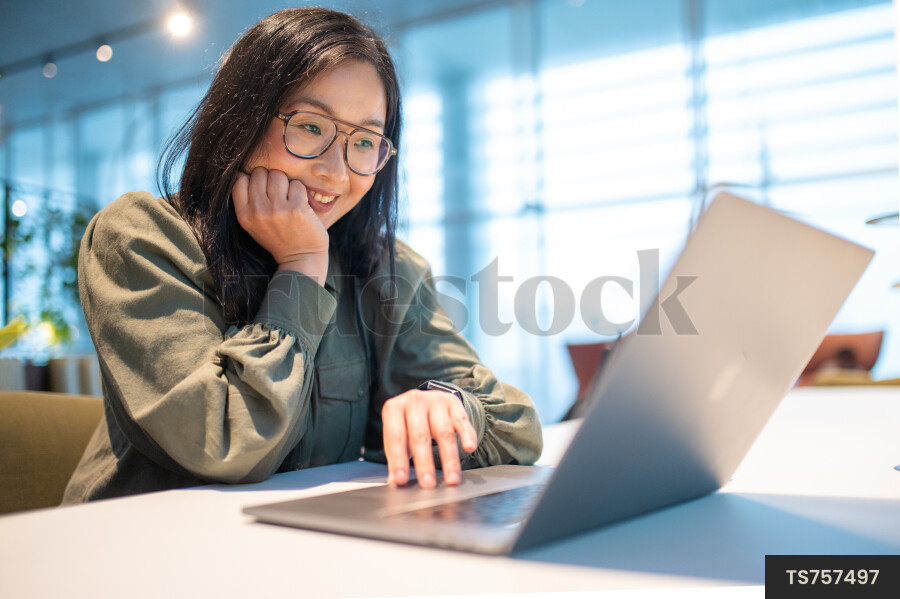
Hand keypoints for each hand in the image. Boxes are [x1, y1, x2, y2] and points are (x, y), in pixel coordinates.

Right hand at [231, 167, 328, 283]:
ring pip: (277, 175)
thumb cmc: (278, 239)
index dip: (252, 179)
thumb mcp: (253, 225)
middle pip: (259, 173)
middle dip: (269, 179)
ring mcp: (277, 209)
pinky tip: (300, 203)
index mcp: (244, 215)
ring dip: (285, 183)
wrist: (301, 259)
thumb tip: (247, 173)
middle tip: (278, 194)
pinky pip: (296, 183)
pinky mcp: (297, 208)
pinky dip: (299, 190)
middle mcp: (258, 211)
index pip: (239, 179)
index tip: (262, 189)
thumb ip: (247, 202)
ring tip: (288, 198)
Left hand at [381, 389, 477, 488]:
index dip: (398, 460)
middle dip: (424, 463)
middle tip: (428, 484)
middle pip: (420, 436)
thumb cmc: (408, 423)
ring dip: (449, 459)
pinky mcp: (453, 403)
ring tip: (451, 479)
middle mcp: (414, 401)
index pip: (395, 437)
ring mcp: (435, 400)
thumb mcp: (398, 436)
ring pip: (444, 432)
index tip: (401, 480)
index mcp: (394, 408)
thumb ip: (396, 458)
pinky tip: (469, 448)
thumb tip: (394, 482)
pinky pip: (462, 421)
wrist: (426, 399)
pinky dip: (467, 435)